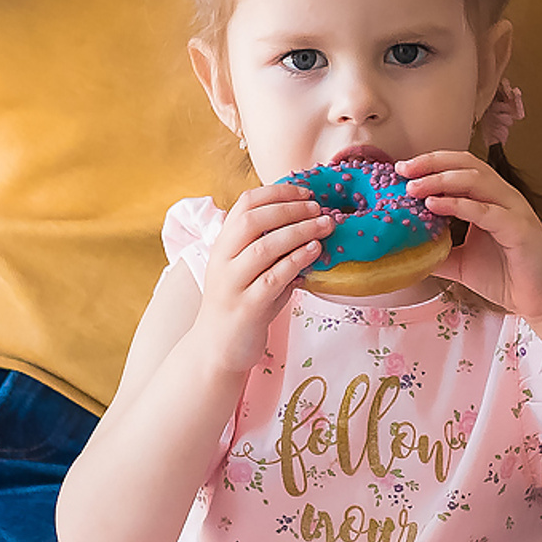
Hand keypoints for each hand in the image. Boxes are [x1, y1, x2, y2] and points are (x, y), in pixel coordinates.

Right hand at [187, 183, 331, 379]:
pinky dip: (296, 260)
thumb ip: (270, 243)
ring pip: (264, 248)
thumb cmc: (242, 301)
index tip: (306, 192)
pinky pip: (272, 279)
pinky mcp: (246, 308)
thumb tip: (312, 217)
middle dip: (290, 209)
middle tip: (318, 208)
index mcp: (223, 244)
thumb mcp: (250, 267)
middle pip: (252, 221)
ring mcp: (232, 285)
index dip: (277, 192)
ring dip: (299, 231)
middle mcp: (222, 261)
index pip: (244, 204)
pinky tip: (314, 251)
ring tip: (325, 225)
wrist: (216, 349)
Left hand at [401, 153, 541, 324]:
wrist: (540, 301)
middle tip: (402, 169)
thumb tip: (403, 251)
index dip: (432, 164)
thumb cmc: (507, 277)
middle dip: (432, 163)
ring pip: (476, 180)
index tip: (401, 170)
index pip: (460, 168)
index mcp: (492, 200)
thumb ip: (437, 251)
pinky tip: (434, 205)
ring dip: (441, 179)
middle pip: (467, 164)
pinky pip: (486, 211)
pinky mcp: (519, 228)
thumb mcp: (461, 262)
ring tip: (413, 187)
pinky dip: (458, 205)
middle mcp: (504, 197)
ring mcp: (513, 210)